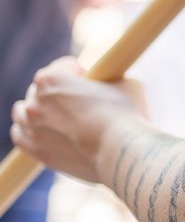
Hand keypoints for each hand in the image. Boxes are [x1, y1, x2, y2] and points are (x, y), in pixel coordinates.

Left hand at [10, 57, 143, 182]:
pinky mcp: (35, 149)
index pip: (63, 67)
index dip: (81, 73)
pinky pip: (20, 135)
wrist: (122, 154)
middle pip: (42, 90)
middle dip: (60, 94)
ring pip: (23, 111)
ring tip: (60, 119)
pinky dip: (29, 131)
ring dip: (38, 111)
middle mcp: (35, 100)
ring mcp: (31, 126)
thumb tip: (113, 83)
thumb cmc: (127, 116)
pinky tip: (46, 132)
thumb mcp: (127, 84)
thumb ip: (111, 80)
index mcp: (51, 78)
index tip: (93, 82)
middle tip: (82, 104)